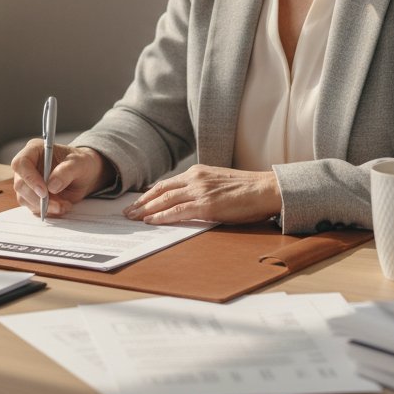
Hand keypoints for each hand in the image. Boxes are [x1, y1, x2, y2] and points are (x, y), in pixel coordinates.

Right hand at [10, 140, 115, 217]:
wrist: (84, 175)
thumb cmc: (80, 163)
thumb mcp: (79, 163)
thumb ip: (66, 172)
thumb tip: (52, 186)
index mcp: (34, 150)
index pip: (20, 163)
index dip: (29, 178)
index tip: (44, 191)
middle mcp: (27, 166)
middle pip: (20, 184)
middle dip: (38, 198)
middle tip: (57, 204)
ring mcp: (28, 182)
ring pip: (25, 199)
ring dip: (44, 207)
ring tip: (64, 204)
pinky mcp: (32, 196)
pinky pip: (33, 207)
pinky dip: (48, 210)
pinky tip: (62, 206)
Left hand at [122, 165, 280, 224]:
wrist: (266, 189)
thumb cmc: (247, 190)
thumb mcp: (218, 183)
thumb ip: (201, 188)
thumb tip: (186, 201)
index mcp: (197, 172)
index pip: (166, 183)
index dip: (149, 193)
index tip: (137, 202)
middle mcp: (195, 178)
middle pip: (160, 190)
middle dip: (141, 202)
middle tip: (127, 212)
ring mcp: (200, 191)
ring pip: (164, 200)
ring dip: (146, 210)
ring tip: (133, 218)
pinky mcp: (206, 205)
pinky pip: (178, 211)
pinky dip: (162, 216)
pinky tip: (151, 221)